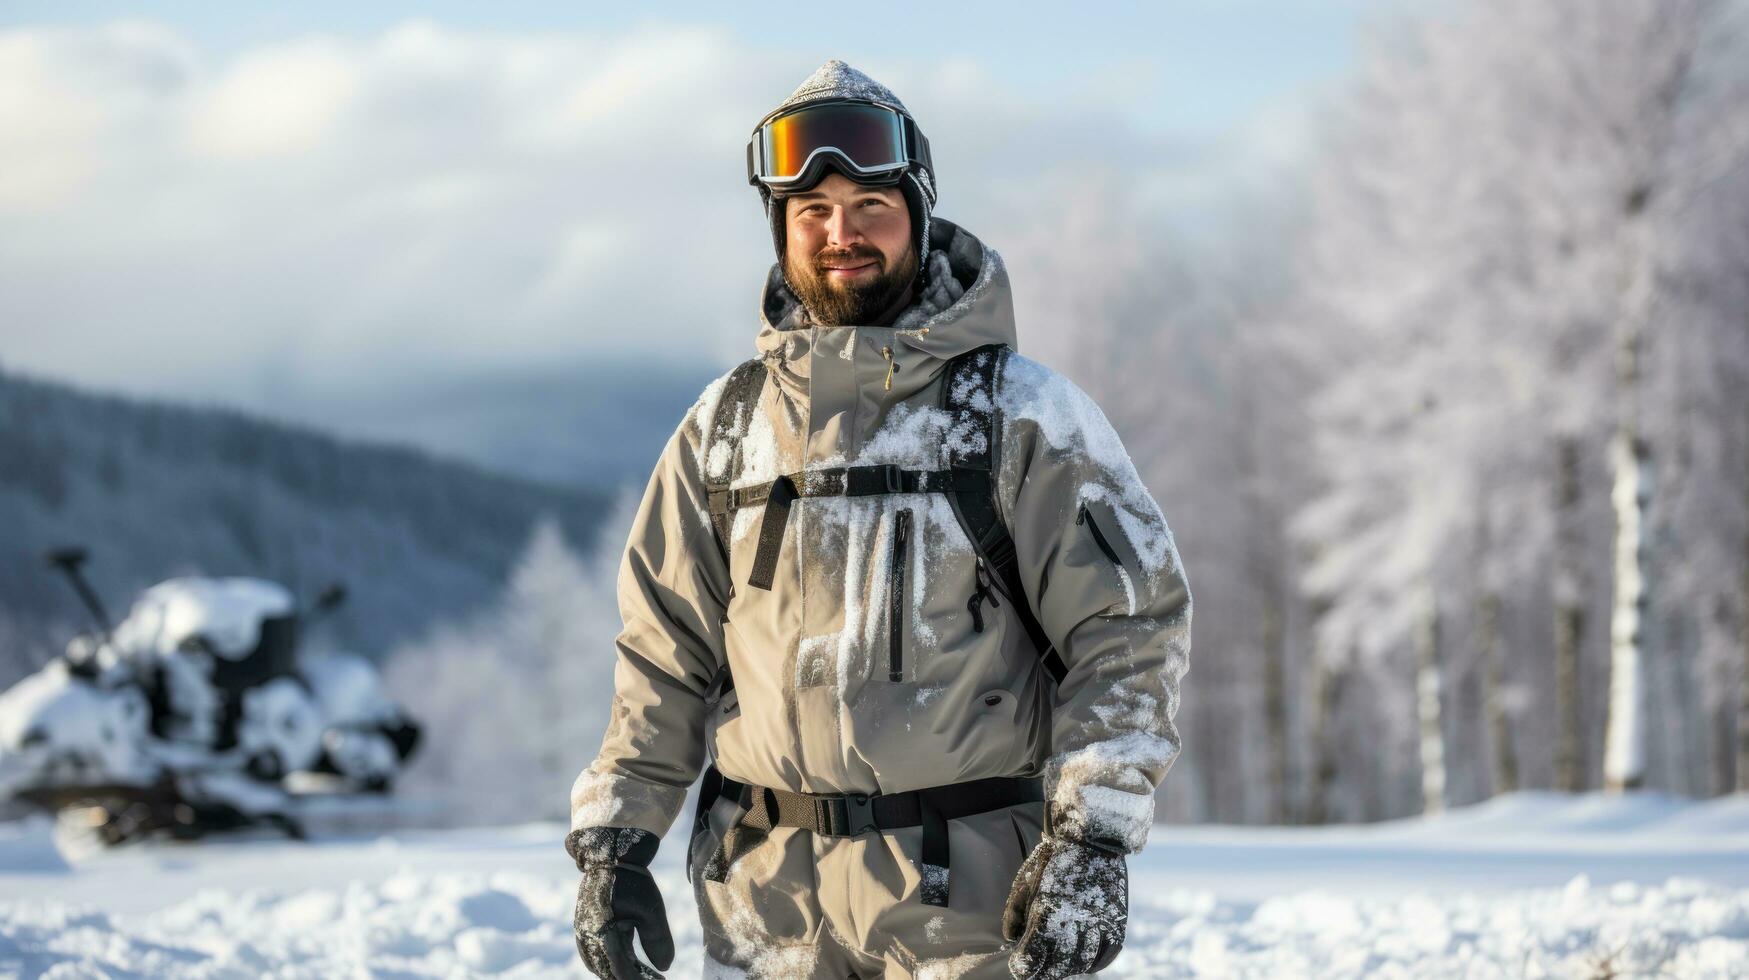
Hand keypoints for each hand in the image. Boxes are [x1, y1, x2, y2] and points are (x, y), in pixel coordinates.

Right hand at [567, 827, 675, 978]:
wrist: (610, 858)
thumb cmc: (632, 882)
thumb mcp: (651, 910)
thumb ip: (657, 940)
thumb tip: (664, 969)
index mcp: (602, 932)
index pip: (620, 969)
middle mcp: (588, 936)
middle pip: (608, 971)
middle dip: (629, 979)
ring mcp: (584, 933)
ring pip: (600, 965)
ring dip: (618, 974)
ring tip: (643, 977)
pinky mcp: (586, 930)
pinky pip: (595, 955)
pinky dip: (611, 964)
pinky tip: (629, 966)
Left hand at [1001, 834, 1127, 978]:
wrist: (1091, 839)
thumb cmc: (1054, 860)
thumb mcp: (1027, 881)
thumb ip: (1016, 912)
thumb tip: (1010, 937)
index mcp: (1049, 910)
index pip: (1034, 954)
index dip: (1024, 966)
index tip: (1019, 967)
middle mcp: (1075, 920)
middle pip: (1058, 964)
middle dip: (1043, 973)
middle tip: (1035, 973)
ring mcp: (1099, 922)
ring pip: (1082, 963)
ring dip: (1067, 970)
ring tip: (1057, 968)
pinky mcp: (1116, 921)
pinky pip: (1106, 954)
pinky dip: (1093, 964)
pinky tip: (1083, 964)